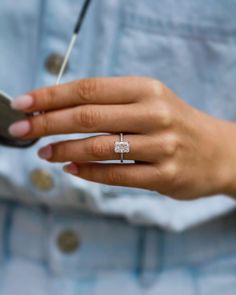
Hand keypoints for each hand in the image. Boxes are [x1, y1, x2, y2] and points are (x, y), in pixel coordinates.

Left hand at [9, 77, 235, 198]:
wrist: (217, 150)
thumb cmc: (175, 122)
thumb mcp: (148, 100)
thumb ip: (110, 102)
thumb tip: (62, 109)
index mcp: (147, 89)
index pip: (88, 88)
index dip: (51, 96)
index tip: (23, 103)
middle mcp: (155, 114)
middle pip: (88, 117)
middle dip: (47, 123)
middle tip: (21, 130)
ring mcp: (162, 146)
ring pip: (99, 148)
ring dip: (63, 150)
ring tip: (42, 152)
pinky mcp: (165, 175)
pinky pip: (116, 174)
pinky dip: (88, 172)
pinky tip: (70, 168)